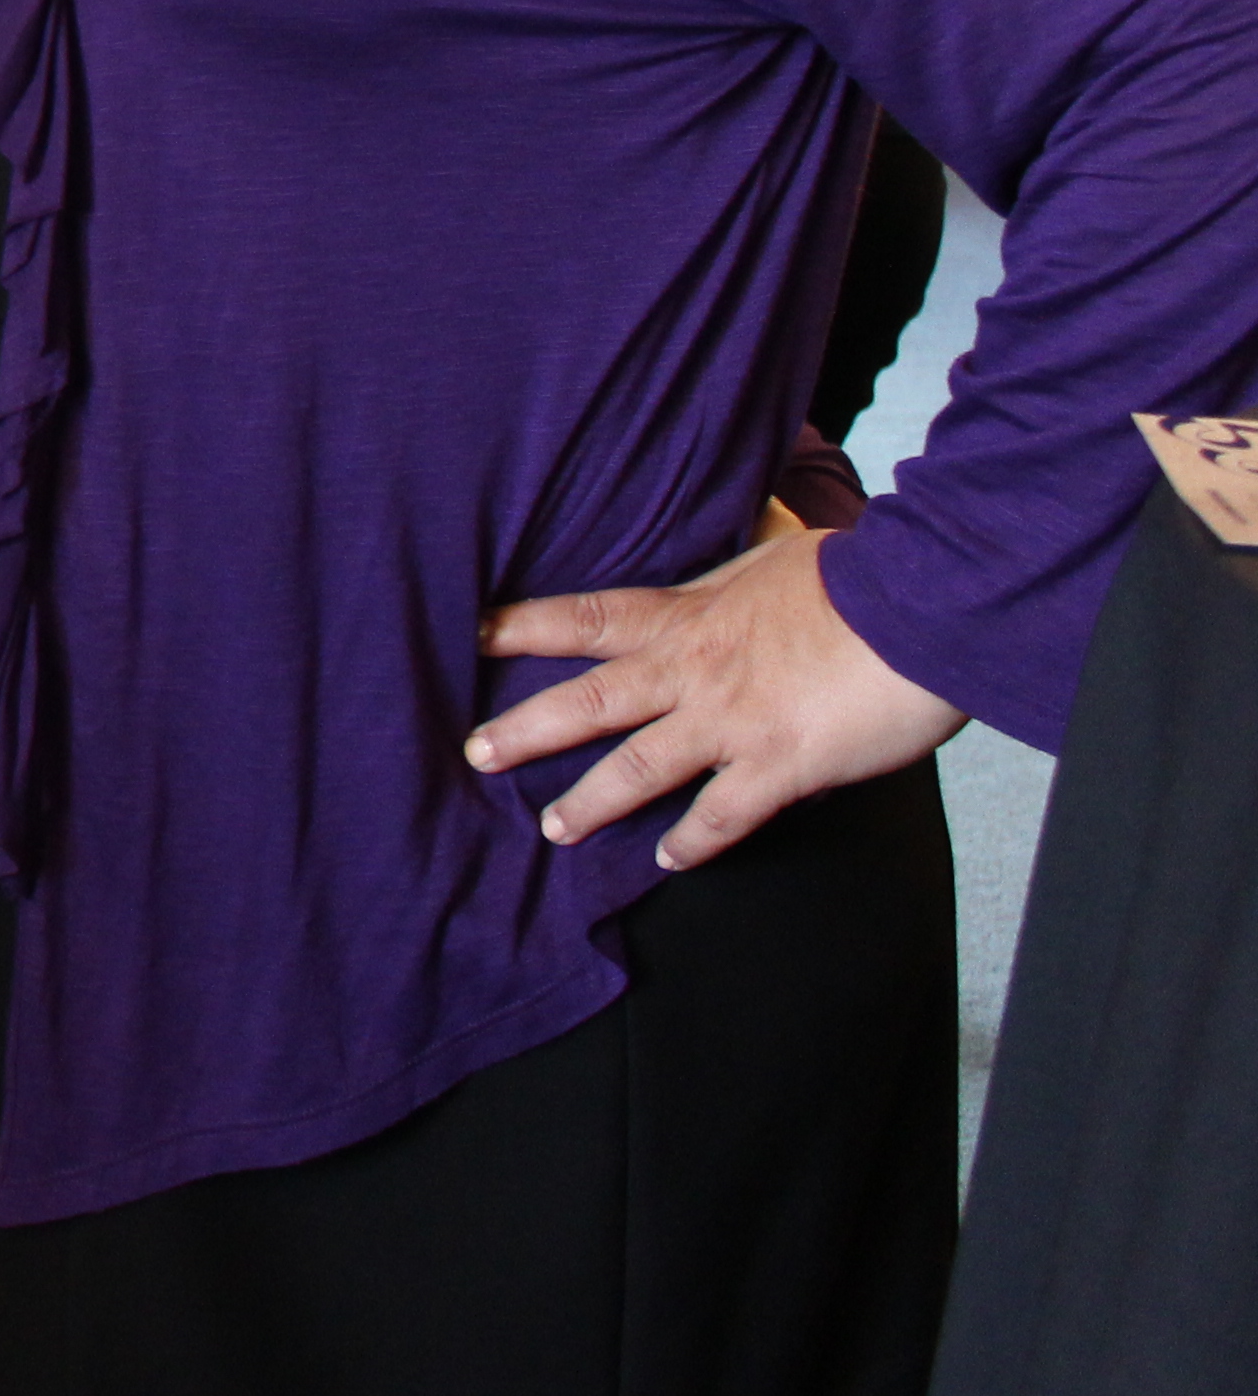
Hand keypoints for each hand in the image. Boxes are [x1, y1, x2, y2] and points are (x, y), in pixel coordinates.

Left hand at [470, 526, 962, 870]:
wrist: (924, 610)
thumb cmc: (859, 577)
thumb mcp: (779, 553)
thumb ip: (739, 567)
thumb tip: (740, 536)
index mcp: (689, 615)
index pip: (586, 617)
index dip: (523, 625)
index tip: (472, 634)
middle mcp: (693, 670)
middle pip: (588, 700)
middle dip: (526, 729)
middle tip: (474, 753)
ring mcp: (731, 721)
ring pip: (638, 768)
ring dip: (590, 802)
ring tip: (554, 830)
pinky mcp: (779, 764)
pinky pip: (722, 815)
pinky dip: (694, 841)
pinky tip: (672, 859)